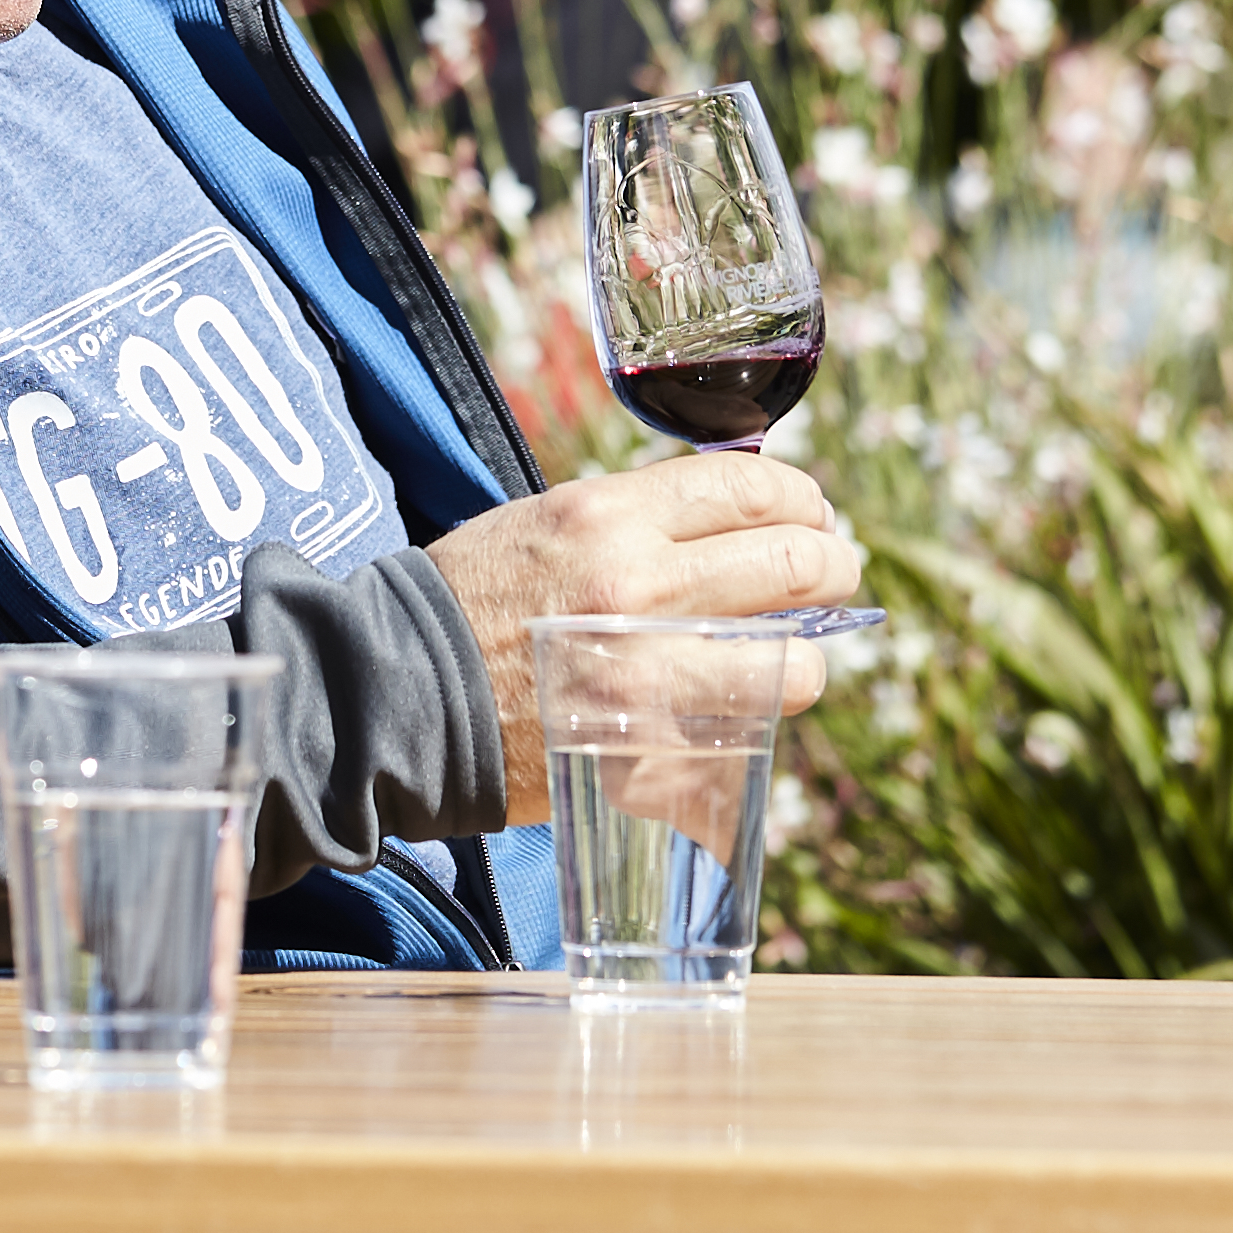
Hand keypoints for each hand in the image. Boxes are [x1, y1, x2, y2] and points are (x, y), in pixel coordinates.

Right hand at [423, 459, 860, 805]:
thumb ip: (637, 523)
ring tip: (797, 652)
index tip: (812, 514)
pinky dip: (758, 713)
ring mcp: (646, 671)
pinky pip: (743, 726)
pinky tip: (748, 703)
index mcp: (607, 515)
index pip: (748, 488)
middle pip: (791, 563)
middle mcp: (637, 584)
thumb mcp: (547, 523)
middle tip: (834, 575)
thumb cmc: (470, 601)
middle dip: (831, 566)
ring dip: (808, 653)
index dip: (800, 500)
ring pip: (790, 658)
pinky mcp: (646, 743)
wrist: (398, 692)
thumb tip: (732, 527)